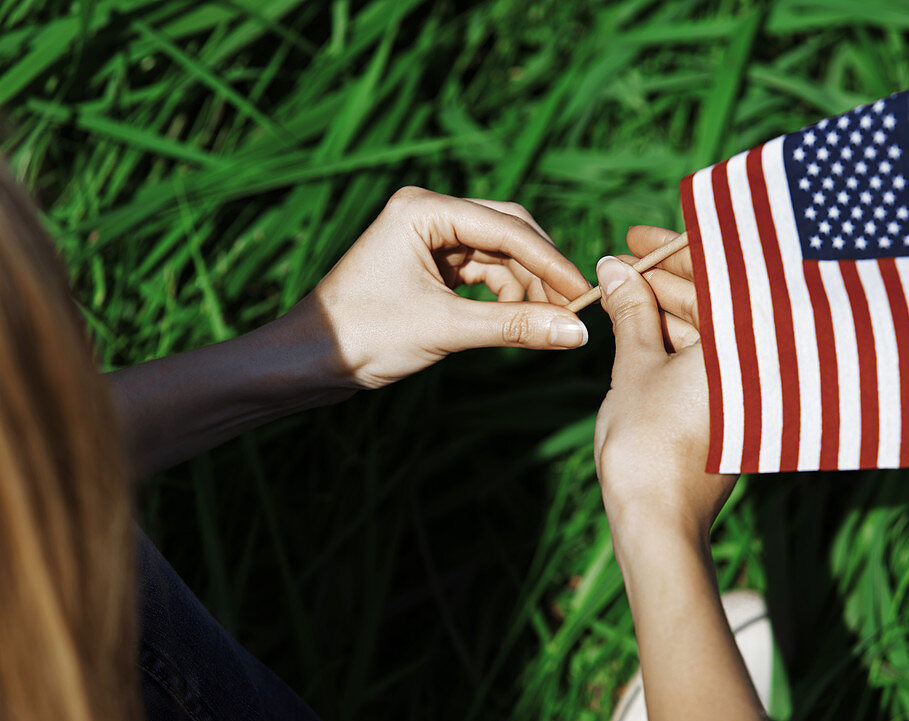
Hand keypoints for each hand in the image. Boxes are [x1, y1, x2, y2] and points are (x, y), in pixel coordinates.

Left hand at [292, 187, 591, 388]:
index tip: (585, 294)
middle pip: (508, 232)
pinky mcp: (427, 264)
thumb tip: (577, 333)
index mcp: (424, 209)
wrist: (307, 361)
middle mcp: (427, 212)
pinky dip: (502, 296)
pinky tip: (515, 320)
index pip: (508, 228)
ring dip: (524, 287)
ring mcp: (427, 237)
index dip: (551, 263)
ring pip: (498, 255)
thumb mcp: (446, 329)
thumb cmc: (364, 335)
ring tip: (545, 324)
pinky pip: (480, 272)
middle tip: (572, 310)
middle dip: (541, 272)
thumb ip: (516, 326)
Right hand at [593, 226, 733, 539]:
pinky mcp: (737, 408)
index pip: (716, 272)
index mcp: (746, 342)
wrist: (660, 520)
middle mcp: (759, 361)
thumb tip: (614, 270)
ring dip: (666, 308)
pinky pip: (711, 357)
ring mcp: (749, 387)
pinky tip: (640, 327)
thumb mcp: (634, 366)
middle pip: (715, 297)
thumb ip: (630, 312)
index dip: (671, 248)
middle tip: (619, 262)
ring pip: (709, 328)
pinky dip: (678, 340)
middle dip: (663, 277)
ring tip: (620, 293)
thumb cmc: (650, 443)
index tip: (633, 237)